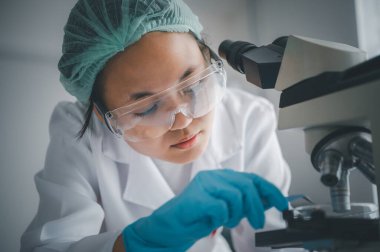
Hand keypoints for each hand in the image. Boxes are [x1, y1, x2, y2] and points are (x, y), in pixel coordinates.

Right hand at [122, 169, 287, 250]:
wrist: (169, 228)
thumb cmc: (196, 218)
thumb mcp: (226, 209)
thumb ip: (244, 202)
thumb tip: (268, 200)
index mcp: (220, 177)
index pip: (252, 179)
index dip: (269, 190)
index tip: (281, 203)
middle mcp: (213, 177)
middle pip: (247, 186)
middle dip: (256, 207)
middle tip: (257, 223)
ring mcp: (203, 185)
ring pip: (236, 196)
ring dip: (236, 215)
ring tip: (226, 222)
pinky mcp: (196, 197)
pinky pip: (221, 207)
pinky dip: (221, 218)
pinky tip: (213, 220)